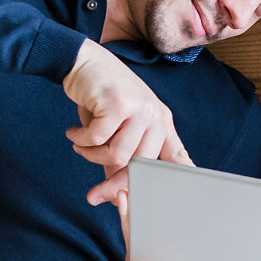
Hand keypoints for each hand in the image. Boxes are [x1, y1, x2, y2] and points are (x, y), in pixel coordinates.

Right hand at [64, 40, 192, 204]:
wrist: (82, 62)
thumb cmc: (99, 99)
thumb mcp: (115, 130)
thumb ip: (119, 160)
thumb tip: (115, 198)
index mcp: (161, 122)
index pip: (176, 156)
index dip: (183, 178)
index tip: (187, 196)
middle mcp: (155, 115)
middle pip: (139, 165)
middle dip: (113, 184)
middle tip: (93, 196)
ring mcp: (140, 108)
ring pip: (117, 154)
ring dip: (91, 155)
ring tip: (79, 145)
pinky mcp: (119, 104)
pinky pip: (97, 139)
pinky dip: (81, 140)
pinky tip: (73, 132)